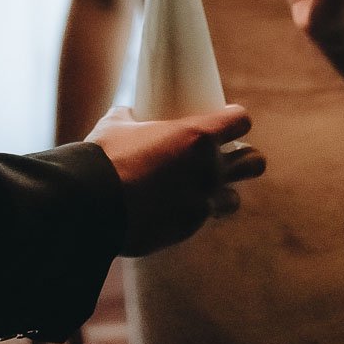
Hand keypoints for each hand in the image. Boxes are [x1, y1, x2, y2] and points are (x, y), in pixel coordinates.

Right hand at [85, 104, 264, 255]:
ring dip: (223, 192)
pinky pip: (202, 219)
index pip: (241, 121)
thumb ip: (134, 116)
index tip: (226, 121)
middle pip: (255, 162)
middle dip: (245, 158)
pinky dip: (192, 212)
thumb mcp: (117, 123)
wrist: (88, 204)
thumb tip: (131, 113)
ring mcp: (201, 203)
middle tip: (226, 156)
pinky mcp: (187, 230)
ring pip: (234, 198)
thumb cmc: (103, 157)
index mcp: (197, 137)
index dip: (235, 119)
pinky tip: (176, 208)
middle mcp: (208, 171)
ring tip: (204, 188)